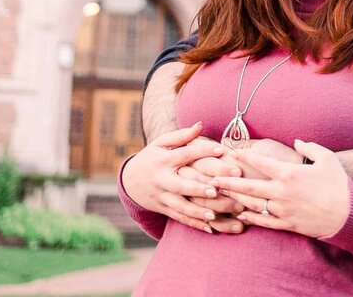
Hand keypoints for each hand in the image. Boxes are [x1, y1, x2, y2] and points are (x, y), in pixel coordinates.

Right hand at [122, 122, 243, 231]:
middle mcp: (162, 180)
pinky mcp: (164, 209)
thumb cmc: (153, 157)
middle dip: (199, 188)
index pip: (184, 155)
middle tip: (217, 189)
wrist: (130, 180)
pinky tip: (210, 228)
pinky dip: (194, 224)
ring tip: (214, 215)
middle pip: (181, 185)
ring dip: (197, 212)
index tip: (222, 150)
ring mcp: (162, 197)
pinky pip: (179, 218)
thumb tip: (201, 124)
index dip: (202, 151)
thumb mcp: (162, 143)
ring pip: (180, 207)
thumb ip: (182, 136)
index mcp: (164, 160)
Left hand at [215, 140, 349, 238]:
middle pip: (248, 187)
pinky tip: (239, 214)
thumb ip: (309, 147)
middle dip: (228, 182)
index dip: (244, 156)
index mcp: (289, 174)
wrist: (347, 214)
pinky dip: (250, 218)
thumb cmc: (338, 184)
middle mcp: (281, 192)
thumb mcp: (327, 158)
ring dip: (235, 200)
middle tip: (211, 179)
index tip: (231, 152)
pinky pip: (263, 222)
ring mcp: (282, 210)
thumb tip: (296, 141)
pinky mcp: (286, 224)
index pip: (261, 163)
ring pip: (252, 205)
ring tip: (221, 196)